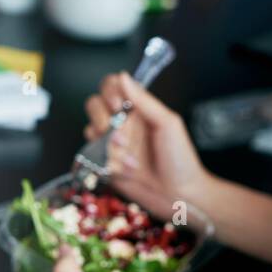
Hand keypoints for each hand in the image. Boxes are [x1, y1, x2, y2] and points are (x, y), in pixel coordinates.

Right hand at [83, 72, 211, 222]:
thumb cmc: (180, 159)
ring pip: (91, 130)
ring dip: (107, 144)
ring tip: (129, 158)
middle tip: (118, 133)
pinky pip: (91, 155)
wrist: (179, 196)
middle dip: (102, 118)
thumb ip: (143, 100)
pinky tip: (124, 170)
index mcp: (138, 109)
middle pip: (94, 105)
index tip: (117, 105)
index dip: (109, 92)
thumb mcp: (167, 123)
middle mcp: (123, 123)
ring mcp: (112, 143)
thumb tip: (123, 76)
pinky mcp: (106, 164)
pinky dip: (105, 161)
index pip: (112, 86)